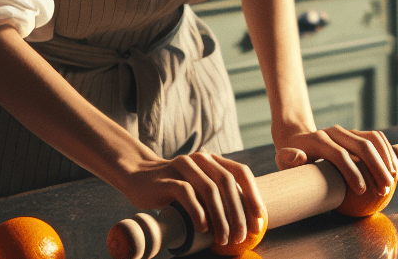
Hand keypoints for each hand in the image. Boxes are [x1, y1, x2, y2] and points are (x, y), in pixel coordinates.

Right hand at [125, 152, 264, 246]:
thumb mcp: (199, 187)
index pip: (241, 173)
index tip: (259, 221)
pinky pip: (186, 194)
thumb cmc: (174, 188)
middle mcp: (201, 159)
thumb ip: (218, 195)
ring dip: (220, 217)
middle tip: (240, 237)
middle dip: (238, 212)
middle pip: (227, 183)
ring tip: (223, 239)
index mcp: (213, 160)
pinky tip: (203, 228)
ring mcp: (183, 166)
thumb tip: (246, 221)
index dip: (253, 196)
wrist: (138, 177)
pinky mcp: (167, 179)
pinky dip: (198, 212)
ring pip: (210, 189)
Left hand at [274, 126, 397, 196]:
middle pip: (362, 145)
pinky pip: (376, 138)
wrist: (297, 137)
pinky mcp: (356, 133)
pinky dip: (388, 152)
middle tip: (384, 190)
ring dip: (386, 159)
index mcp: (317, 139)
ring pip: (372, 139)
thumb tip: (299, 157)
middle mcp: (335, 132)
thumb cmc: (291, 156)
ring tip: (393, 180)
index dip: (351, 171)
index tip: (362, 191)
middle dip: (376, 168)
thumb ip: (288, 158)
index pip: (339, 153)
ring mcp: (347, 131)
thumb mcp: (283, 158)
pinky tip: (394, 170)